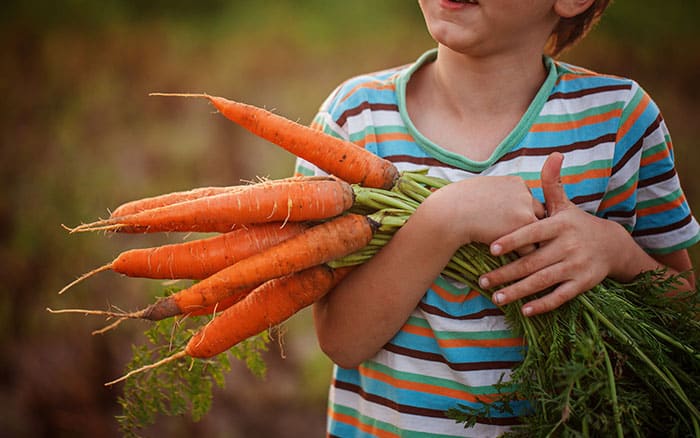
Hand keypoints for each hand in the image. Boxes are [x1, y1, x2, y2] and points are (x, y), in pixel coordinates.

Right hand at [423, 175, 545, 247]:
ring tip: (515, 252)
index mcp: (516, 182)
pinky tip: (506, 255)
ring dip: (526, 241)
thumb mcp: (483, 188)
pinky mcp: (523, 227)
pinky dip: (519, 254)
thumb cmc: (458, 202)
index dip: (519, 215)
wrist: (450, 213)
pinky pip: (530, 247)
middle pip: (538, 214)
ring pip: (536, 232)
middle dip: (528, 227)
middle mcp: (525, 194)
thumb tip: (502, 208)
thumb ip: (499, 194)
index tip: (508, 224)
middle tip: (519, 240)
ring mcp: (526, 210)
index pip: (528, 201)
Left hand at [478, 152, 632, 315]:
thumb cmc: (577, 223)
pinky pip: (560, 296)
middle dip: (505, 273)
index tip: (490, 248)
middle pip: (532, 262)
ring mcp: (576, 266)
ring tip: (496, 296)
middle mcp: (568, 245)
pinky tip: (524, 311)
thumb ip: (553, 184)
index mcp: (560, 224)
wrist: (613, 246)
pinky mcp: (583, 283)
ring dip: (518, 291)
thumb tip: (554, 154)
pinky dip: (543, 304)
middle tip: (482, 281)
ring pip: (542, 281)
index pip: (532, 232)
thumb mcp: (565, 204)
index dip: (512, 240)